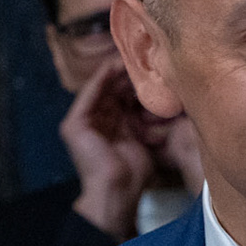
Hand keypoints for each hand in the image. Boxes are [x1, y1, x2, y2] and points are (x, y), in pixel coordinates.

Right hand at [62, 57, 158, 240]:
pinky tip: (118, 63)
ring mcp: (82, 122)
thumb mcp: (147, 139)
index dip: (136, 79)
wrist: (118, 192)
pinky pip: (90, 92)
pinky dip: (103, 77)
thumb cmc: (134, 174)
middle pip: (112, 89)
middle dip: (129, 72)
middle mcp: (95, 122)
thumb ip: (150, 120)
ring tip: (133, 54)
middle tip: (145, 53)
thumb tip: (170, 100)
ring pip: (102, 87)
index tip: (153, 64)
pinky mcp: (74, 124)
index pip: (123, 96)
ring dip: (117, 70)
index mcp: (111, 126)